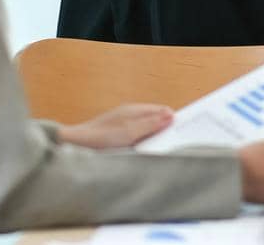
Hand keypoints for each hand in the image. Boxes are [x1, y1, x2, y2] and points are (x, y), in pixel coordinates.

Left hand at [57, 103, 173, 149]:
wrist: (78, 146)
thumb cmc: (102, 138)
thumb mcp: (130, 132)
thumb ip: (151, 124)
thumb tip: (170, 116)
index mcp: (135, 110)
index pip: (162, 110)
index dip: (173, 118)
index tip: (185, 129)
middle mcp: (131, 116)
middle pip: (156, 120)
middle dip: (165, 129)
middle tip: (175, 142)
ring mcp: (125, 126)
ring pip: (148, 130)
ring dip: (154, 138)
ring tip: (162, 149)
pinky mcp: (120, 138)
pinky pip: (139, 139)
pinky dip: (145, 144)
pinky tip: (146, 153)